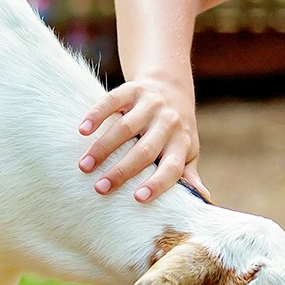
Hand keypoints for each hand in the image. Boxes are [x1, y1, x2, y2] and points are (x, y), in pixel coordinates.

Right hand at [77, 79, 209, 202]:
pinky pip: (112, 101)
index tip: (138, 198)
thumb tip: (202, 199)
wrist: (171, 85)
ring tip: (84, 166)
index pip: (172, 167)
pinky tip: (82, 130)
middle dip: (121, 171)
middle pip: (144, 150)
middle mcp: (168, 123)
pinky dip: (97, 115)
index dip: (158, 183)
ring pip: (125, 127)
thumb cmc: (176, 129)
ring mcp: (151, 104)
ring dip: (103, 148)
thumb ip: (188, 174)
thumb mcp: (186, 150)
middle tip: (100, 188)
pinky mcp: (133, 89)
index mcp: (181, 142)